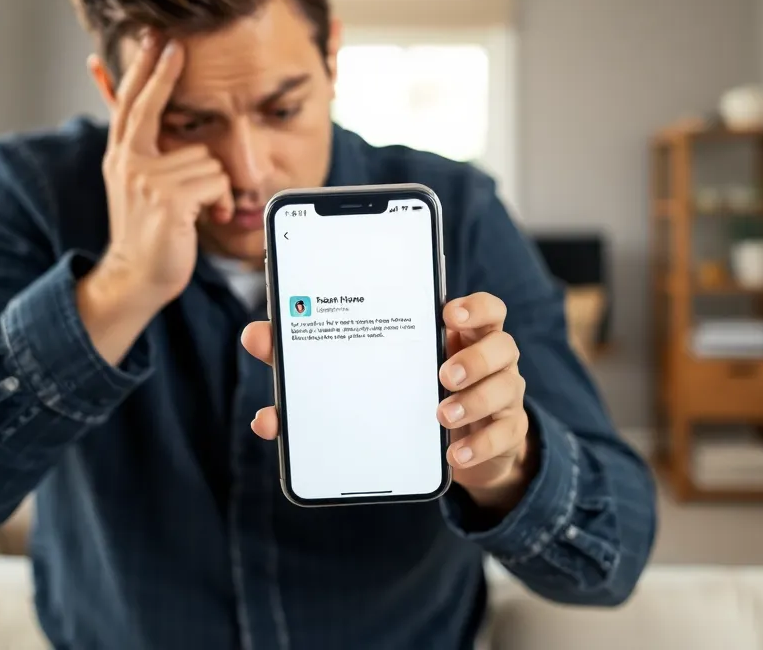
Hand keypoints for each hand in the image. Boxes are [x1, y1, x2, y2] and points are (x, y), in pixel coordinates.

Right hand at [95, 33, 233, 307]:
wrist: (136, 277)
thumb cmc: (151, 232)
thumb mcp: (138, 186)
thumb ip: (144, 152)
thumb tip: (145, 137)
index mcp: (122, 157)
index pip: (132, 103)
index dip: (144, 70)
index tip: (155, 39)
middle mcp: (129, 162)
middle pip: (151, 106)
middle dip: (164, 71)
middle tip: (176, 42)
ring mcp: (147, 180)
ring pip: (206, 158)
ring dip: (215, 186)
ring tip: (202, 209)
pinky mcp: (169, 199)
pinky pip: (215, 181)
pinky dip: (221, 201)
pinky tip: (207, 217)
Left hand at [240, 292, 535, 514]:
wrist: (460, 447)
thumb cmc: (407, 392)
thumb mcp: (370, 370)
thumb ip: (315, 352)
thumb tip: (255, 336)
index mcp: (458, 335)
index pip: (482, 308)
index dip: (472, 306)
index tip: (447, 312)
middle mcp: (487, 360)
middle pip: (503, 344)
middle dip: (476, 357)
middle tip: (442, 373)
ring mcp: (501, 397)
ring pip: (507, 389)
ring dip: (474, 401)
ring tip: (441, 415)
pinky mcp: (503, 435)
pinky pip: (503, 437)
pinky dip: (477, 446)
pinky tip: (451, 456)